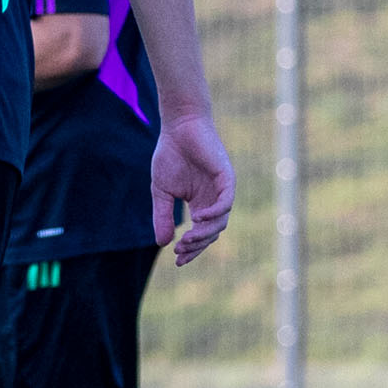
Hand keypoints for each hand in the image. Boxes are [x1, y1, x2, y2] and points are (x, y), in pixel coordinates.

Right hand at [150, 112, 236, 264]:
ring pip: (220, 221)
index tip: (177, 260)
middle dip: (197, 246)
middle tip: (181, 252)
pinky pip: (226, 202)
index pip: (200, 233)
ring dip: (204, 234)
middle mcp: (214, 200)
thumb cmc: (171, 155)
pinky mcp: (226, 178)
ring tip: (187, 239)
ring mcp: (222, 190)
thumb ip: (162, 216)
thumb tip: (163, 244)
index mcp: (200, 204)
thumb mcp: (161, 191)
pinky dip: (214, 214)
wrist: (179, 127)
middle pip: (211, 232)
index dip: (191, 249)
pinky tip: (198, 219)